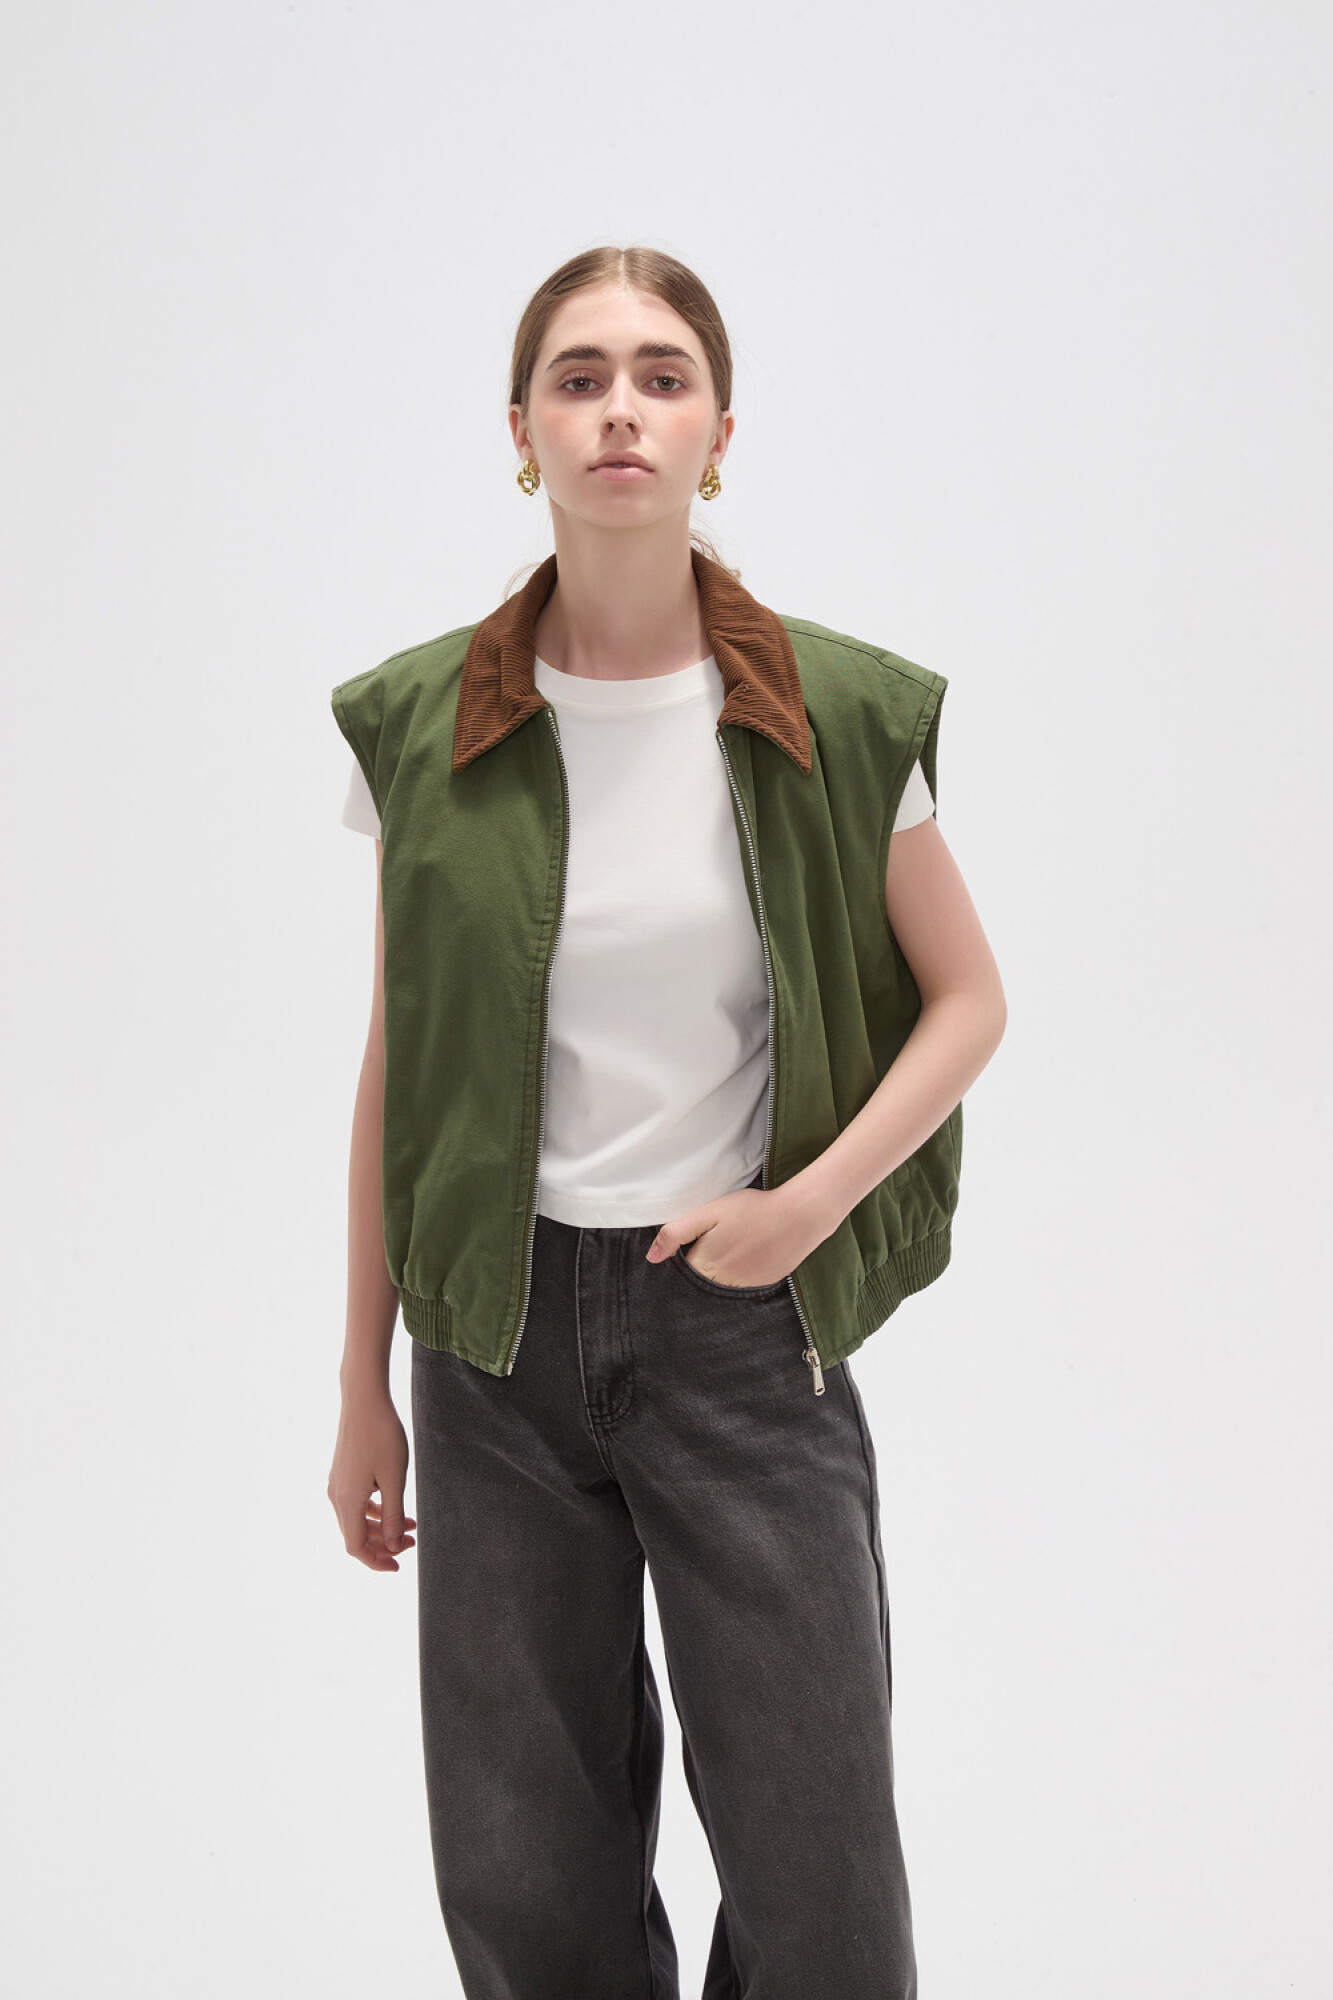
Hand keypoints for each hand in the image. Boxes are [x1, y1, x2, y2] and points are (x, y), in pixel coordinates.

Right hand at [328, 1388, 415, 1572]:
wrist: (363, 1399)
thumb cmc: (382, 1435)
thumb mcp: (394, 1479)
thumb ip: (394, 1515)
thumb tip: (394, 1545)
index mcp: (347, 1501)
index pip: (356, 1547)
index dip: (377, 1561)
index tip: (399, 1565)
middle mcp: (336, 1495)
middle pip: (355, 1535)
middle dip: (383, 1544)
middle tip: (412, 1542)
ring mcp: (337, 1483)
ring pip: (356, 1519)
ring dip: (381, 1527)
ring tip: (411, 1524)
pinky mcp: (342, 1472)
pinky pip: (355, 1503)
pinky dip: (374, 1511)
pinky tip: (393, 1505)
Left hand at [645, 1180, 829, 1289]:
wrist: (799, 1215)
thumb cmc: (752, 1210)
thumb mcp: (709, 1212)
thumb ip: (676, 1233)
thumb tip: (651, 1258)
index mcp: (705, 1266)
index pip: (680, 1275)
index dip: (681, 1259)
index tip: (689, 1245)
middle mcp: (722, 1285)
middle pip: (698, 1285)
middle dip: (698, 1271)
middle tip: (715, 1244)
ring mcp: (744, 1289)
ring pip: (719, 1289)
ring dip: (719, 1275)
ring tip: (732, 1249)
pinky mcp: (763, 1286)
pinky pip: (741, 1288)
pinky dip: (739, 1276)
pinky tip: (748, 1256)